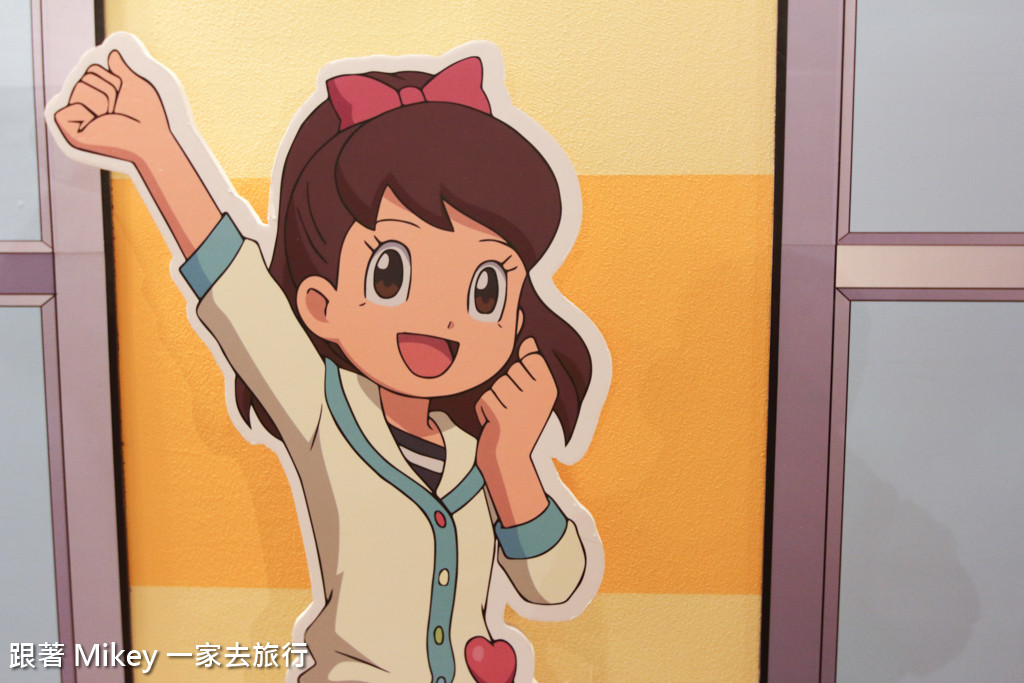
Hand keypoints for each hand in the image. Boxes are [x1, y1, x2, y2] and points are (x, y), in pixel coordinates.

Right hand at [54, 50, 173, 164]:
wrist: (151, 139)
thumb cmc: (149, 117)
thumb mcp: (136, 86)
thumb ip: (122, 69)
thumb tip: (113, 54)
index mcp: (100, 96)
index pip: (93, 68)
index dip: (113, 79)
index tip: (124, 95)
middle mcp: (87, 107)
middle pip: (85, 76)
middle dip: (107, 89)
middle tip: (119, 109)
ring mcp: (78, 120)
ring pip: (79, 88)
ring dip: (102, 100)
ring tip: (112, 117)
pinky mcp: (70, 133)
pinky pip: (66, 106)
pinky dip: (85, 113)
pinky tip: (97, 126)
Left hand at [475, 337, 555, 470]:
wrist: (510, 461)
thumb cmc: (520, 425)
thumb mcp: (532, 396)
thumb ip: (531, 368)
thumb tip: (529, 342)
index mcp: (551, 389)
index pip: (532, 358)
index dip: (520, 373)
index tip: (524, 393)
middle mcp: (540, 396)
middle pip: (510, 370)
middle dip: (505, 387)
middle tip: (512, 408)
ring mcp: (521, 406)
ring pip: (496, 384)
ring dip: (493, 399)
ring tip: (503, 416)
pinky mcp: (502, 415)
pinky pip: (485, 398)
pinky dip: (484, 410)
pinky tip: (494, 423)